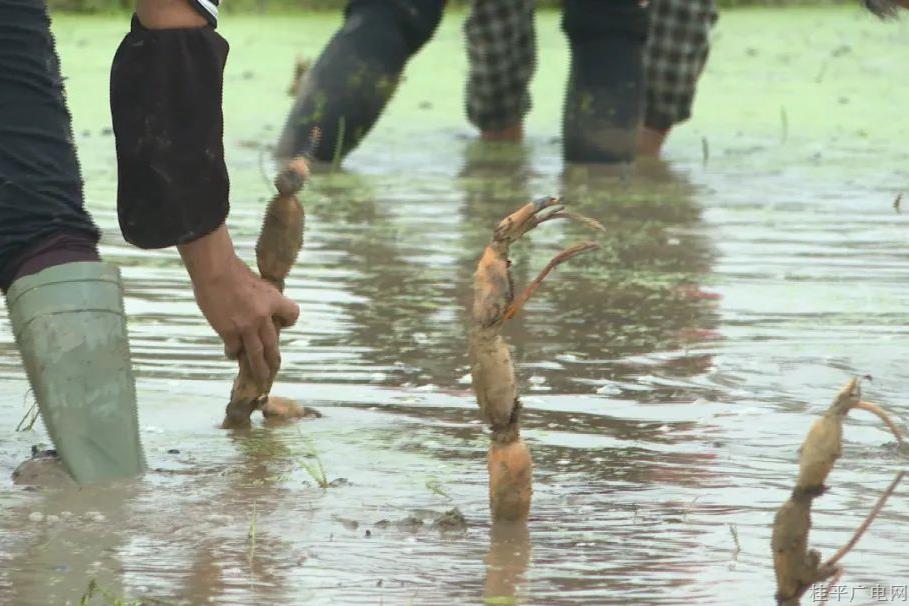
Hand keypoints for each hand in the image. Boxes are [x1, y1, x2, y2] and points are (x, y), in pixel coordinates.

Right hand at [178, 225, 299, 383]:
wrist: (215, 270)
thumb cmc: (233, 270)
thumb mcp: (257, 282)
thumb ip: (260, 298)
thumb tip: (258, 308)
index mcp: (274, 299)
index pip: (292, 314)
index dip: (288, 320)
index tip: (281, 324)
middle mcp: (263, 316)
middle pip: (273, 343)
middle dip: (274, 358)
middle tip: (275, 368)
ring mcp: (246, 326)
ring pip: (256, 353)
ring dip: (258, 367)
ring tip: (260, 376)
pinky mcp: (228, 331)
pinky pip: (234, 349)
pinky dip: (233, 353)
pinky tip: (231, 354)